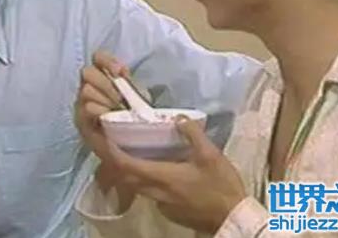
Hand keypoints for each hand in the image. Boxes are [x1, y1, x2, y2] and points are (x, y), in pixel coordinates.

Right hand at [74, 51, 129, 160]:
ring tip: (118, 109)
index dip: (106, 61)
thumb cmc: (134, 117)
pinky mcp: (80, 120)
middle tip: (121, 98)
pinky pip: (88, 108)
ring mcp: (81, 103)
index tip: (121, 72)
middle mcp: (89, 86)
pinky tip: (109, 116)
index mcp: (104, 76)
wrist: (131, 145)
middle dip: (107, 84)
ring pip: (86, 90)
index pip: (97, 57)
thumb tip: (124, 73)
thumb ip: (130, 83)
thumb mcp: (137, 96)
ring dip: (105, 99)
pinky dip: (101, 110)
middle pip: (87, 72)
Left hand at [107, 118, 247, 233]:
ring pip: (135, 185)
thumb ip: (192, 134)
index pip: (125, 164)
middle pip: (124, 176)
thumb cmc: (221, 187)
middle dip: (113, 158)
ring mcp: (160, 203)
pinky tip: (151, 167)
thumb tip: (178, 117)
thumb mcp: (211, 155)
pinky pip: (147, 192)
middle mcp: (155, 192)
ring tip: (126, 149)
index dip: (110, 151)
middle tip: (109, 139)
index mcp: (162, 176)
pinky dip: (142, 179)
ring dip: (127, 169)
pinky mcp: (168, 210)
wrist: (233, 220)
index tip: (103, 136)